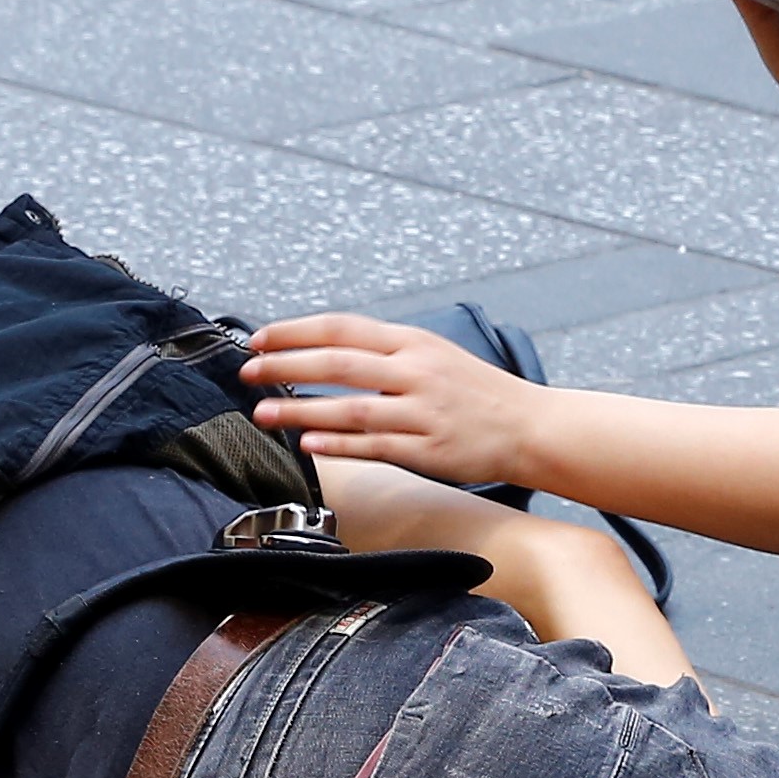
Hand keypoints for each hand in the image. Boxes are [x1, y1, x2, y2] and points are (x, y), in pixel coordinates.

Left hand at [242, 314, 540, 485]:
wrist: (529, 426)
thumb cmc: (478, 392)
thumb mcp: (434, 353)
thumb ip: (385, 352)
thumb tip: (326, 350)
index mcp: (413, 342)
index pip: (342, 328)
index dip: (295, 332)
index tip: (259, 339)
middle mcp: (415, 372)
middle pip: (338, 362)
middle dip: (285, 366)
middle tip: (249, 372)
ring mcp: (422, 412)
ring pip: (350, 407)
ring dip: (301, 410)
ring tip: (264, 413)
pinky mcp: (428, 449)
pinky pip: (374, 446)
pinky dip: (338, 444)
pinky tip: (309, 444)